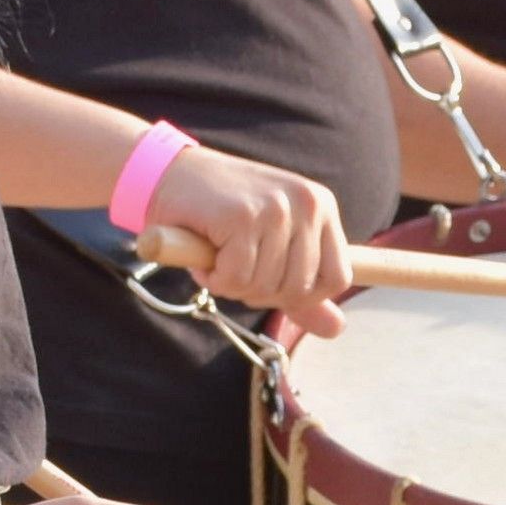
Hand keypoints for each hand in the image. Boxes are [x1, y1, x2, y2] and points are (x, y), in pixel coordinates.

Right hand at [141, 137, 356, 334]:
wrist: (167, 175)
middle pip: (299, 289)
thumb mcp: (273, 247)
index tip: (269, 277)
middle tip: (235, 263)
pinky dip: (214, 277)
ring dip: (232, 283)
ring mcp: (276, 208)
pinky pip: (235, 279)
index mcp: (321, 207)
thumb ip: (304, 290)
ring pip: (265, 287)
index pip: (337, 278)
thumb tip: (337, 329)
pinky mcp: (242, 217)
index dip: (300, 294)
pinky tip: (204, 253)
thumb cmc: (222, 214)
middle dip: (260, 291)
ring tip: (218, 253)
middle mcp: (307, 203)